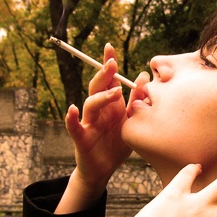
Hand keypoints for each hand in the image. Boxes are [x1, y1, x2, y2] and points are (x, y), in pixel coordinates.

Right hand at [58, 44, 148, 212]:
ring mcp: (88, 123)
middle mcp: (98, 111)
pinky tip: (73, 110)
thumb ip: (136, 101)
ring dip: (100, 96)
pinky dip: (72, 118)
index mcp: (110, 105)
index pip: (108, 80)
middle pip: (97, 87)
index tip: (110, 47)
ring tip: (114, 91)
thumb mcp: (130, 122)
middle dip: (104, 74)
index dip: (108, 63)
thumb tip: (144, 76)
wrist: (103, 170)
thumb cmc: (116, 145)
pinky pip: (74, 127)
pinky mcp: (81, 139)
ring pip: (89, 104)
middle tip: (113, 63)